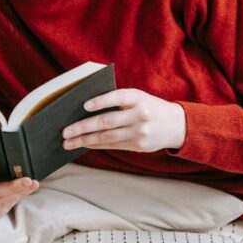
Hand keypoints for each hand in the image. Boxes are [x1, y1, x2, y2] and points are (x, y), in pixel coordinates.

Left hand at [62, 88, 186, 152]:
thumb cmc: (148, 106)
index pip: (116, 97)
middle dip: (82, 127)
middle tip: (65, 131)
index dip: (100, 101)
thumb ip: (116, 99)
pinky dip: (96, 144)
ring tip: (68, 142)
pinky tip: (83, 144)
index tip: (84, 105)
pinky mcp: (139, 146)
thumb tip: (84, 107)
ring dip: (84, 140)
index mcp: (137, 97)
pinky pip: (113, 145)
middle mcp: (139, 115)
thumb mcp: (137, 97)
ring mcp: (140, 132)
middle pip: (106, 122)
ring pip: (107, 137)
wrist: (177, 125)